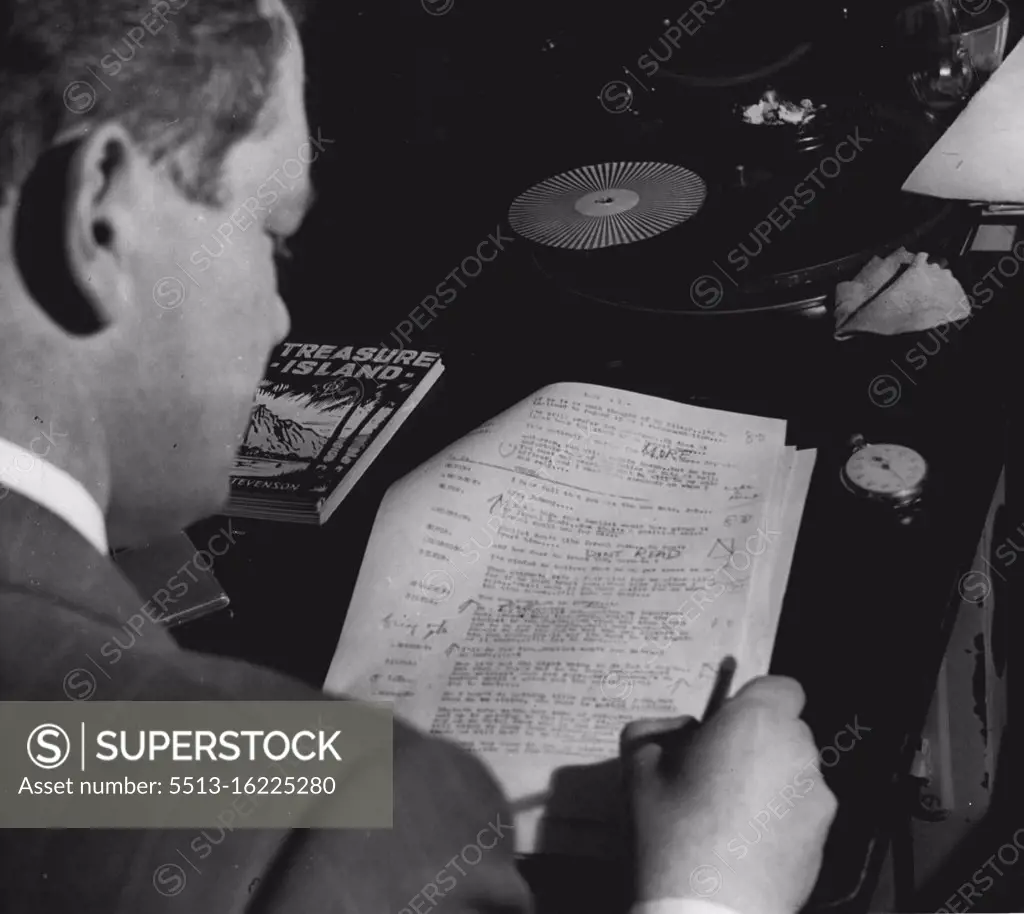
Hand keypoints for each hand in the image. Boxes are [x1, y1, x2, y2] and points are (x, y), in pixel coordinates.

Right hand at [621, 675, 836, 913]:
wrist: (708, 910)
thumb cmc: (671, 828)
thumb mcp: (637, 766)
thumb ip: (658, 730)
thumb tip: (685, 732)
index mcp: (757, 721)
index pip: (781, 687)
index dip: (755, 701)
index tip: (725, 726)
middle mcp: (798, 753)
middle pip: (787, 731)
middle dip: (759, 743)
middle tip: (719, 772)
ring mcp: (818, 800)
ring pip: (795, 774)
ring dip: (771, 782)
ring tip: (731, 817)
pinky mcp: (824, 843)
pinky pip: (801, 814)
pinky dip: (781, 821)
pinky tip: (747, 848)